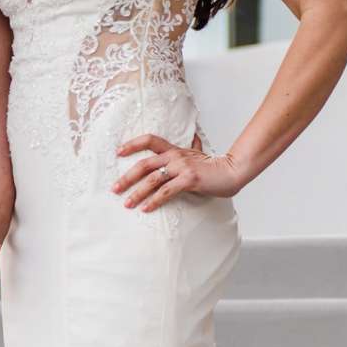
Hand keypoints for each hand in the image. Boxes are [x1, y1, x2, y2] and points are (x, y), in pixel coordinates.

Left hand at [113, 135, 238, 211]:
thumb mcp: (198, 154)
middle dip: (127, 177)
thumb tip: (193, 138)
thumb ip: (190, 149)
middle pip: (144, 164)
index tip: (118, 152)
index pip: (149, 140)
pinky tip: (146, 208)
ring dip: (137, 193)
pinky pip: (166, 191)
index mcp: (174, 150)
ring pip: (152, 180)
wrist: (232, 171)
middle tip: (115, 189)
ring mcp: (182, 167)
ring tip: (127, 204)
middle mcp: (175, 156)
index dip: (132, 144)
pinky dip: (154, 201)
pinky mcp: (189, 180)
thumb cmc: (214, 166)